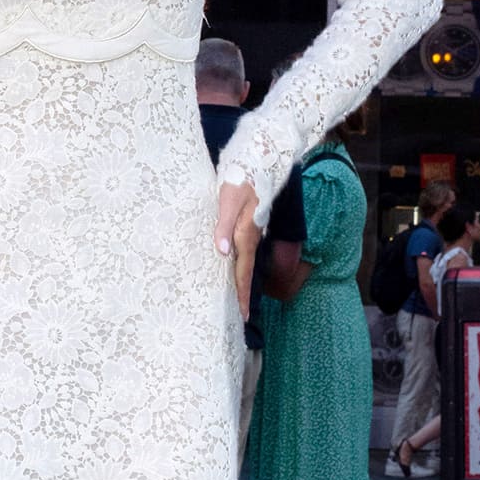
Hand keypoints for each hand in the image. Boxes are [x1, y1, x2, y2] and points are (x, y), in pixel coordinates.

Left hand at [215, 181, 260, 320]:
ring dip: (240, 283)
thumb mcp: (230, 200)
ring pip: (244, 263)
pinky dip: (237, 266)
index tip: (242, 315)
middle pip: (245, 272)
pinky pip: (242, 252)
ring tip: (237, 302)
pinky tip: (231, 271)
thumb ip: (225, 225)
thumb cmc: (242, 178)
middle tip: (240, 318)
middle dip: (243, 295)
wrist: (257, 161)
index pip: (243, 272)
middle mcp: (250, 237)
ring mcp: (250, 232)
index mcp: (246, 235)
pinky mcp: (246, 226)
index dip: (241, 294)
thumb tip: (222, 252)